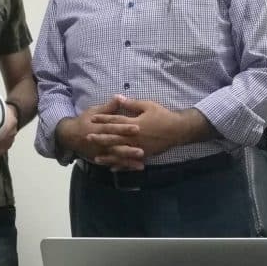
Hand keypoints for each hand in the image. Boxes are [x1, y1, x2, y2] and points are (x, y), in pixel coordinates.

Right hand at [58, 95, 144, 169]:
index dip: (124, 128)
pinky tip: (137, 167)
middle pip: (115, 145)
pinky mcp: (101, 158)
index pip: (112, 128)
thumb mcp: (94, 112)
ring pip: (115, 157)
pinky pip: (114, 163)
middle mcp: (99, 141)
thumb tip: (120, 96)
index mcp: (98, 128)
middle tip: (141, 151)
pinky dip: (125, 166)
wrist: (70, 136)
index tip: (137, 128)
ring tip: (141, 163)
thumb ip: (109, 107)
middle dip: (128, 149)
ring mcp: (100, 151)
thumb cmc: (84, 122)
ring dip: (128, 160)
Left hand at [89, 98, 213, 157]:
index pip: (115, 121)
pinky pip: (130, 161)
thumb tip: (118, 97)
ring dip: (108, 156)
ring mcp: (139, 147)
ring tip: (96, 158)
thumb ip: (131, 103)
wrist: (178, 130)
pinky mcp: (144, 154)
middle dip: (100, 138)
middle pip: (114, 138)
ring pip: (120, 153)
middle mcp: (134, 137)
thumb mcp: (147, 105)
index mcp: (134, 123)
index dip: (103, 119)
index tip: (92, 119)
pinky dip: (121, 165)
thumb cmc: (162, 115)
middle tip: (88, 138)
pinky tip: (112, 168)